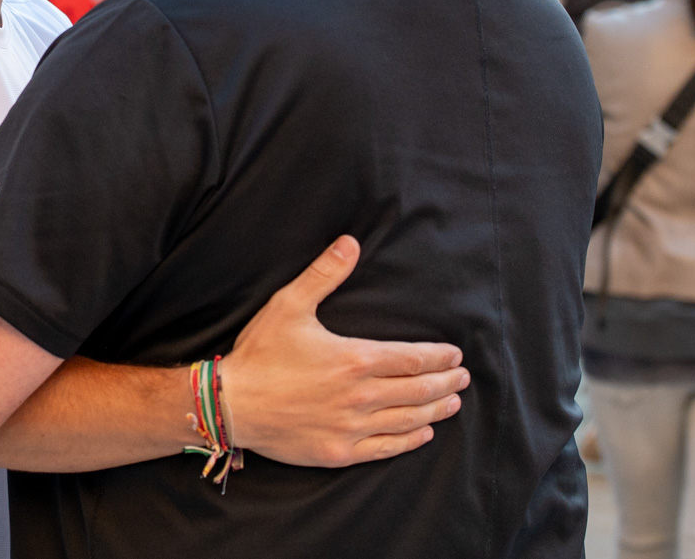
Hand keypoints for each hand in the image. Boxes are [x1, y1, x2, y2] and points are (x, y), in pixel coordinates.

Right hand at [219, 236, 468, 466]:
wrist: (231, 404)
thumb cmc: (260, 353)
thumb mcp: (289, 304)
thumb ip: (324, 273)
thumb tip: (351, 242)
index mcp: (354, 360)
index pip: (412, 358)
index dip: (438, 356)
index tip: (455, 354)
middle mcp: (361, 396)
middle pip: (418, 390)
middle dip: (445, 382)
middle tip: (463, 377)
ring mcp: (352, 428)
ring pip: (408, 419)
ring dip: (435, 410)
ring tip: (452, 402)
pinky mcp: (340, 452)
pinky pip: (386, 448)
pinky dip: (409, 439)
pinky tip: (422, 432)